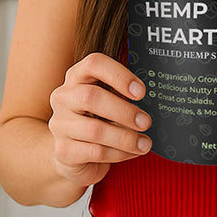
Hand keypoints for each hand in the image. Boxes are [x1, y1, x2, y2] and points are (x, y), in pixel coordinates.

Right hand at [48, 52, 151, 187]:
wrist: (73, 153)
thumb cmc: (98, 118)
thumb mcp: (110, 98)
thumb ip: (124, 93)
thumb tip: (157, 97)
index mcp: (77, 76)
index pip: (94, 63)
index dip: (119, 75)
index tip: (141, 92)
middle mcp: (64, 97)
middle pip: (91, 97)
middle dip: (124, 111)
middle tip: (146, 122)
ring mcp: (60, 124)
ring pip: (95, 130)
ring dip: (126, 138)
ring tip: (145, 143)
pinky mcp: (63, 150)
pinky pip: (95, 152)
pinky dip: (118, 153)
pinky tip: (132, 152)